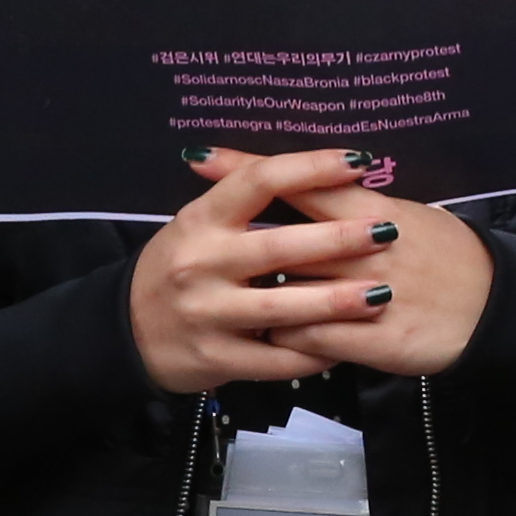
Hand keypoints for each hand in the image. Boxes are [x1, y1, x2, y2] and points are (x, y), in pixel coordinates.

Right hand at [129, 146, 468, 390]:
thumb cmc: (179, 267)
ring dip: (336, 302)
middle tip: (388, 232)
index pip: (258, 181)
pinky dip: (313, 353)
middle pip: (279, 247)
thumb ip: (242, 193)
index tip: (357, 161)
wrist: (127, 332)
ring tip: (382, 294)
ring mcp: (207, 314)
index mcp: (201, 221)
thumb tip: (301, 156)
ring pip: (281, 309)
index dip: (310, 167)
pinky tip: (348, 343)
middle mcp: (201, 264)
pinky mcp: (215, 359)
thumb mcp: (198, 223)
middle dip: (338, 240)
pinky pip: (274, 359)